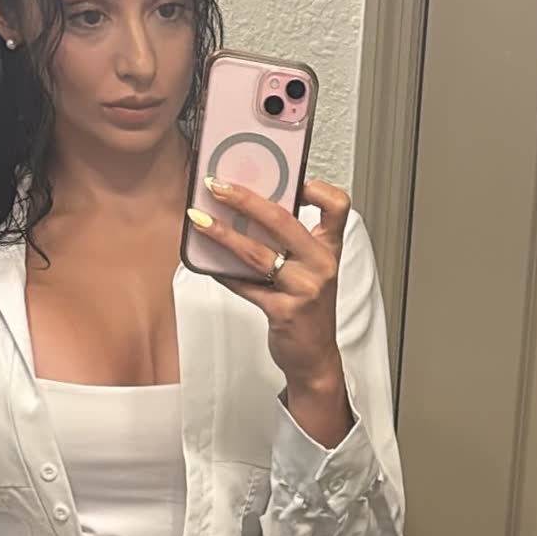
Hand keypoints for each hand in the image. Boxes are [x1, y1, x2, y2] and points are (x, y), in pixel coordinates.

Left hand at [187, 174, 349, 388]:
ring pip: (258, 253)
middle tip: (218, 186)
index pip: (337, 207)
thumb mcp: (311, 271)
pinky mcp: (284, 311)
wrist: (315, 357)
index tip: (290, 178)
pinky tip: (207, 263)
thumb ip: (290, 244)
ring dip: (223, 233)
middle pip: (283, 220)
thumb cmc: (310, 310)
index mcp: (329, 249)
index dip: (317, 188)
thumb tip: (245, 212)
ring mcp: (304, 289)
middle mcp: (321, 265)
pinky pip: (245, 286)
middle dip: (245, 199)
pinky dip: (223, 273)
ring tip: (199, 219)